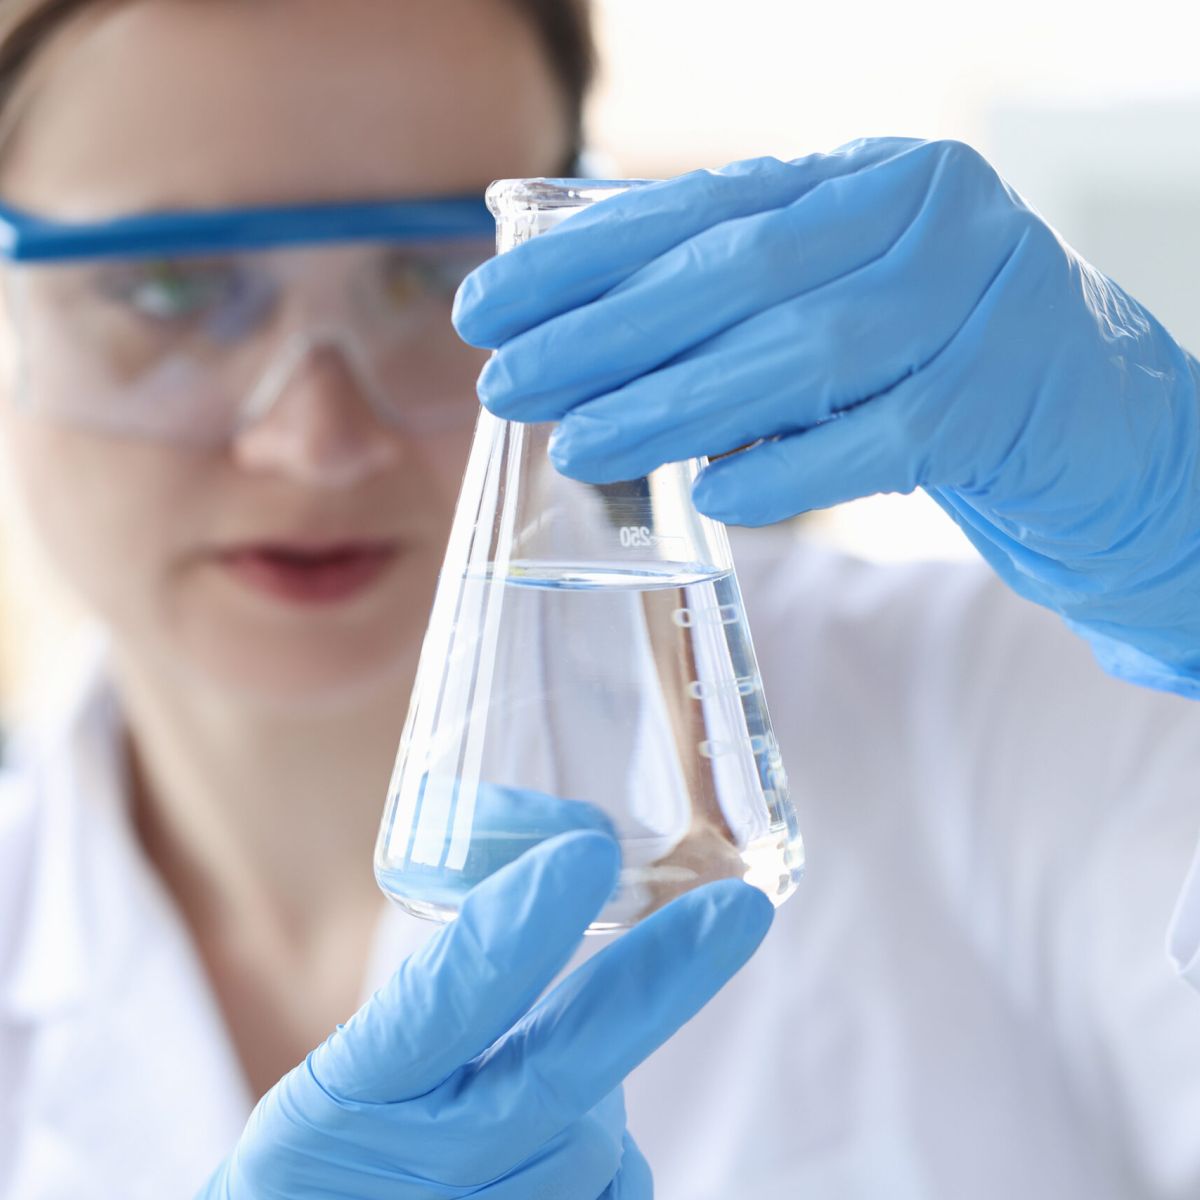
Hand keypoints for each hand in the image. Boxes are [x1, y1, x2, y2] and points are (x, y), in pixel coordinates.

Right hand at [198, 831, 772, 1197]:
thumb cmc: (329, 1163)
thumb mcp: (347, 1071)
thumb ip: (446, 996)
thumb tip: (577, 887)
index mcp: (343, 1103)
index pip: (435, 1008)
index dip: (516, 931)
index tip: (587, 853)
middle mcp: (414, 1177)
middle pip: (554, 1081)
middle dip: (651, 986)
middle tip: (737, 909)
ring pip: (600, 1139)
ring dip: (596, 1086)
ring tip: (534, 1081)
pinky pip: (617, 1193)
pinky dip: (607, 1153)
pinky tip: (557, 1143)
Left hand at [455, 139, 1199, 697]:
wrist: (1098, 425)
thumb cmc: (935, 365)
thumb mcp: (835, 305)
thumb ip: (733, 299)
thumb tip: (579, 318)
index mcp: (866, 176)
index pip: (700, 208)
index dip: (583, 260)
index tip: (489, 305)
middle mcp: (924, 214)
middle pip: (738, 274)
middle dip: (604, 335)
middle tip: (505, 384)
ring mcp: (978, 300)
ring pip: (799, 352)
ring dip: (672, 405)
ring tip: (578, 443)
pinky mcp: (1011, 397)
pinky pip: (881, 440)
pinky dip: (789, 468)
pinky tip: (712, 492)